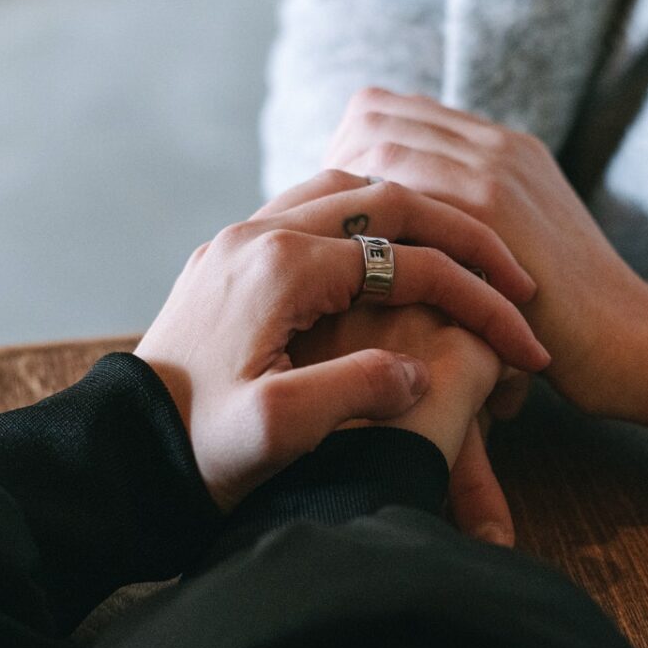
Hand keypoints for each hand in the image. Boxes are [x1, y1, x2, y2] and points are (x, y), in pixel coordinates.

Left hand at [134, 182, 548, 510]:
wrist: (120, 456)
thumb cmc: (197, 451)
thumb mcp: (280, 431)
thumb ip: (358, 390)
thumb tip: (417, 372)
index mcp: (282, 267)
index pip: (411, 264)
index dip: (481, 302)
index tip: (527, 344)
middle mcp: (261, 234)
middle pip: (390, 199)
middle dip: (465, 237)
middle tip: (517, 278)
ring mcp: (243, 240)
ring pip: (353, 191)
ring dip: (421, 220)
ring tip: (469, 262)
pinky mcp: (234, 258)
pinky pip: (319, 209)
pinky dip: (375, 224)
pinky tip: (399, 262)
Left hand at [323, 87, 647, 433]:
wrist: (636, 344)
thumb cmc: (568, 324)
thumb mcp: (515, 255)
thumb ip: (466, 229)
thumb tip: (394, 241)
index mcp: (501, 148)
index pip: (387, 110)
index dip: (347, 156)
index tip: (339, 219)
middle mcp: (497, 144)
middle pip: (374, 114)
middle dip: (335, 170)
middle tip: (330, 236)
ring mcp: (497, 168)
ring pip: (381, 144)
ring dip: (348, 199)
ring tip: (341, 255)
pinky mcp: (496, 209)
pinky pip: (405, 188)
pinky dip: (373, 227)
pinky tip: (361, 275)